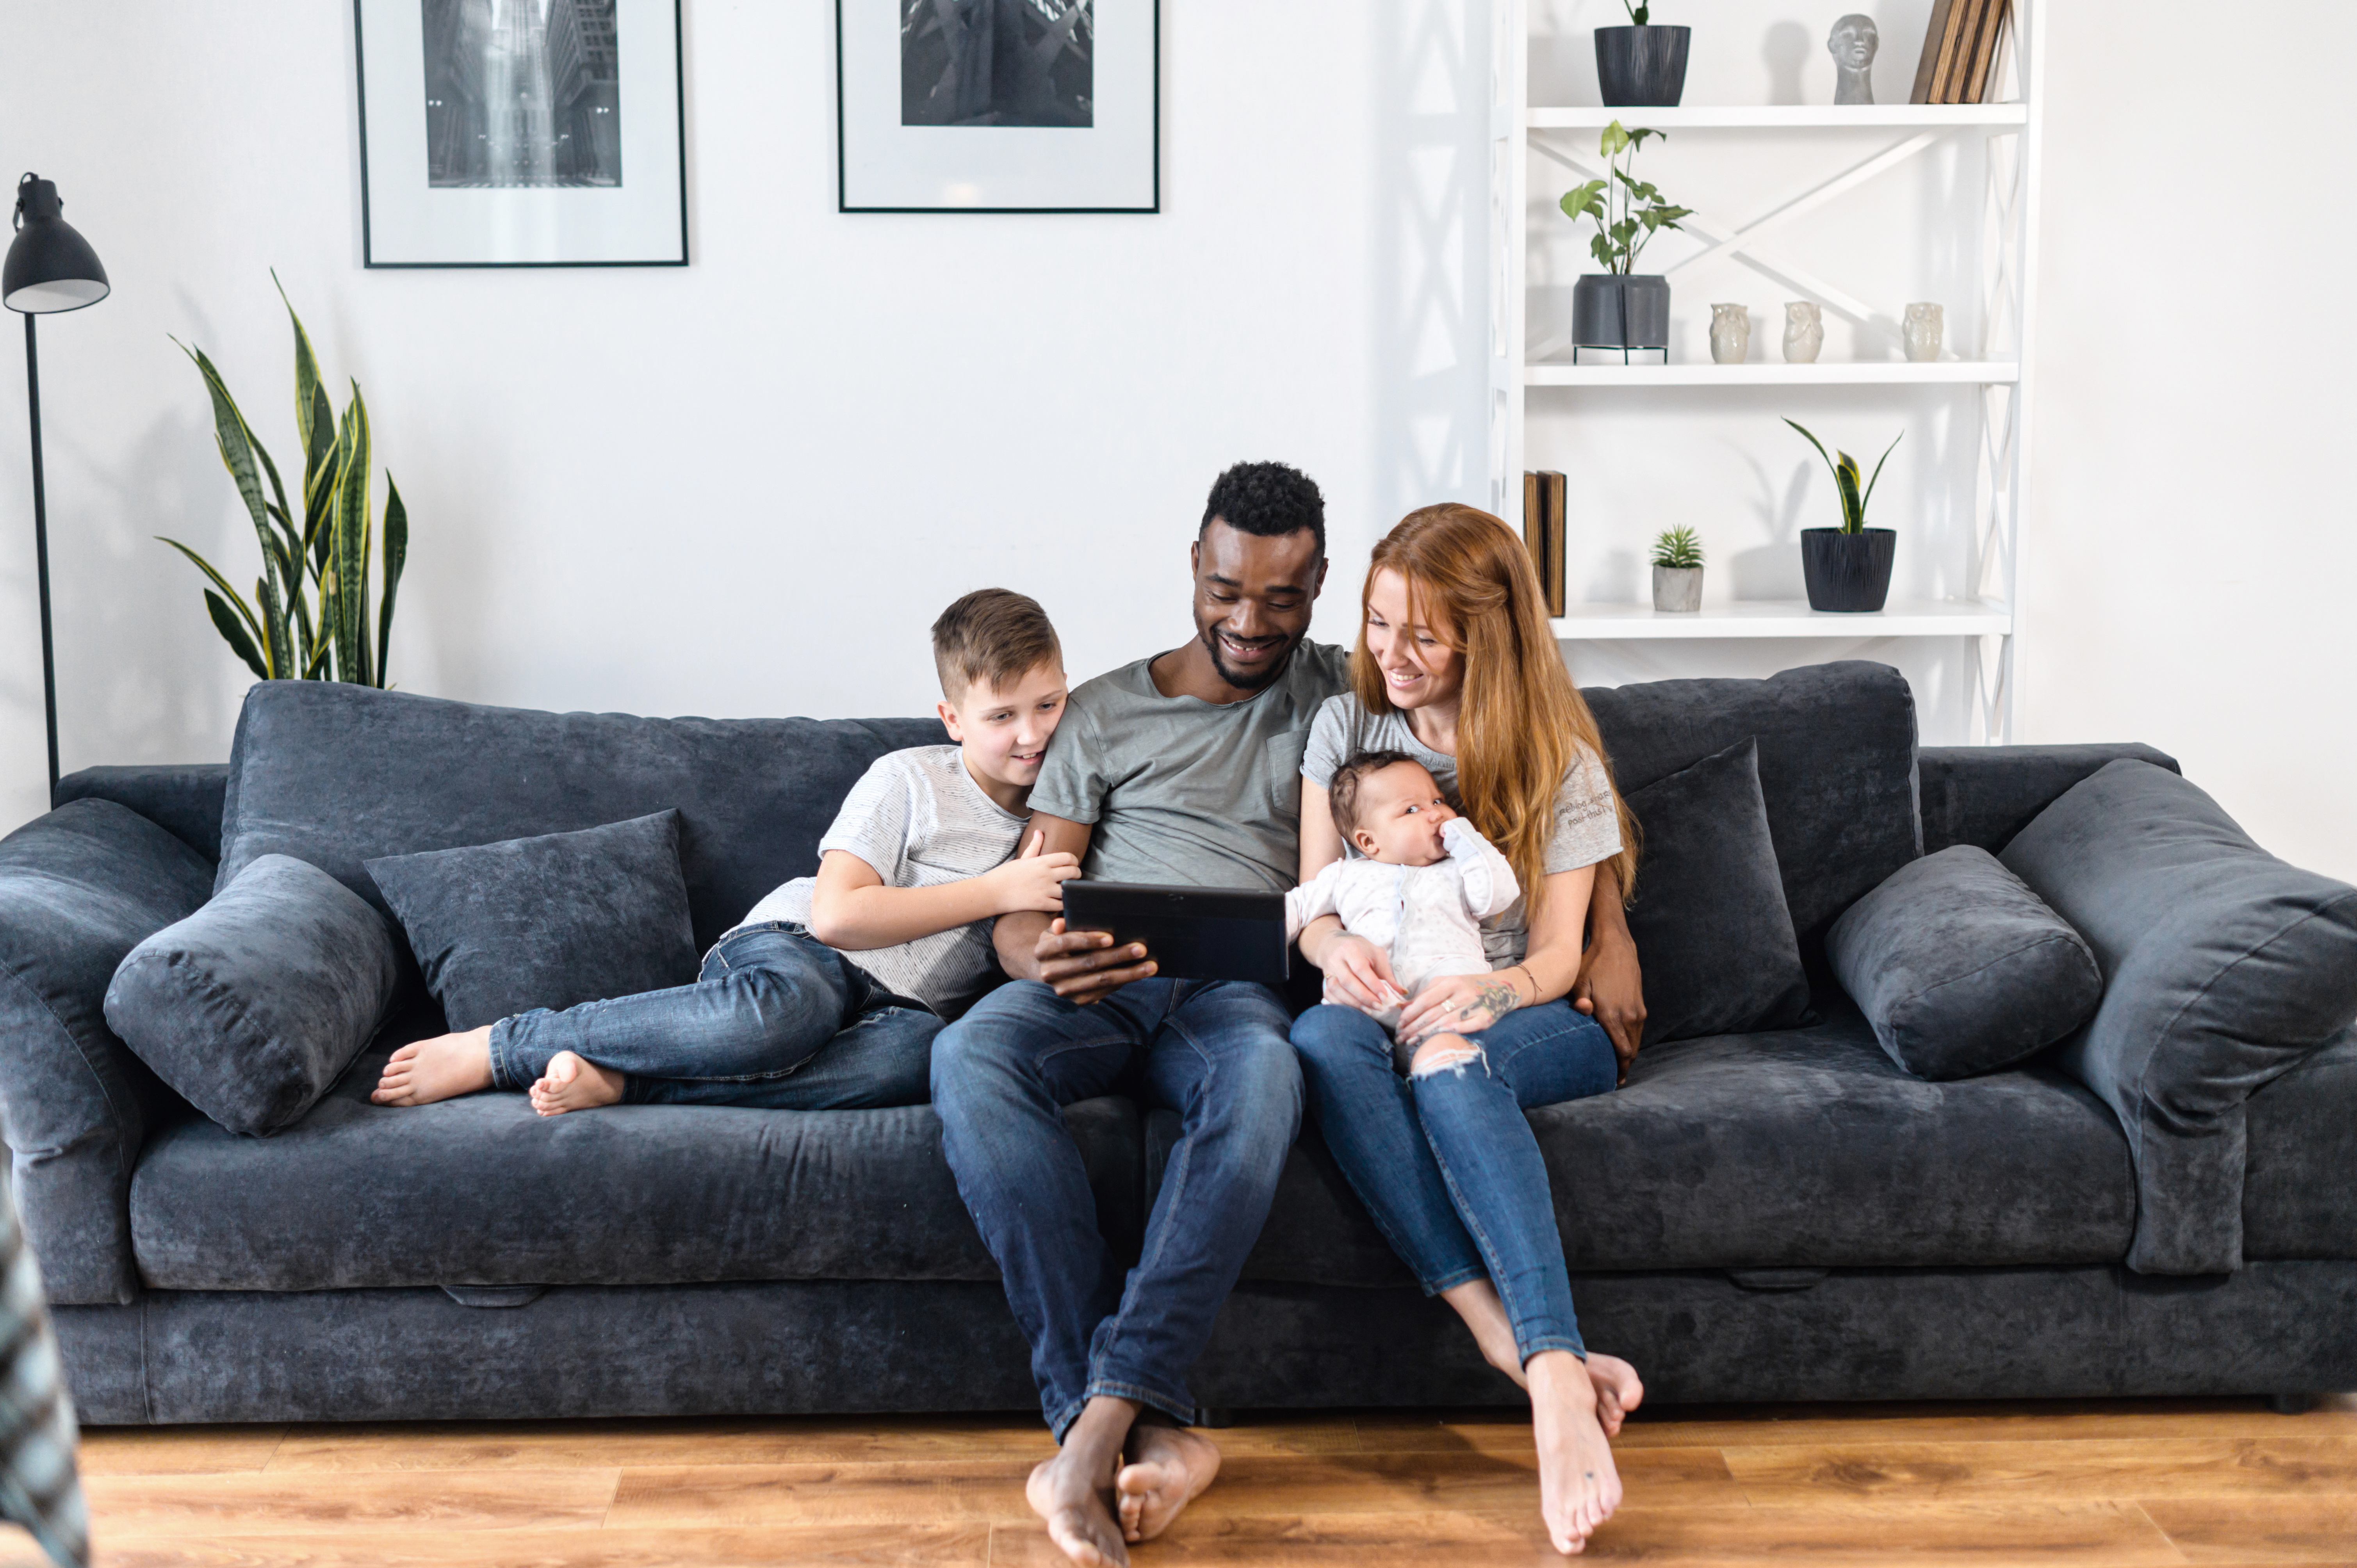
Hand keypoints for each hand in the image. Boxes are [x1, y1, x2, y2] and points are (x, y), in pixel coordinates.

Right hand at [988, 831, 1082, 915]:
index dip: (1074, 861)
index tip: (1072, 865)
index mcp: (1041, 861)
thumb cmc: (1005, 874)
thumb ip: (1034, 846)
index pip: (1068, 857)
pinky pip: (1061, 905)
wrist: (992, 892)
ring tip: (1068, 890)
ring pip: (1070, 889)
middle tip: (1073, 878)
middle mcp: (1046, 874)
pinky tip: (1061, 902)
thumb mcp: (1022, 858)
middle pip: (1073, 872)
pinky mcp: (1041, 904)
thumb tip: (1039, 832)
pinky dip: (1064, 904)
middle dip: (1076, 875)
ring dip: (1071, 890)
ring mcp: (1044, 890)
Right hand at [1033, 918, 1154, 1005]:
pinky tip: (1139, 974)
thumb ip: (1061, 926)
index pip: (1065, 943)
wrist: (1046, 970)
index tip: (1111, 937)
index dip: (1088, 940)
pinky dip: (1123, 982)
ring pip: (1100, 981)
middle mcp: (1049, 973)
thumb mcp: (1055, 932)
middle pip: (1088, 963)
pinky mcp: (1077, 1001)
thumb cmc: (1058, 943)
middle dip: (1117, 955)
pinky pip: (1104, 991)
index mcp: (1042, 950)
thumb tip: (1060, 922)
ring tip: (1150, 966)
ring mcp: (1063, 990)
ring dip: (1128, 973)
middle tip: (1141, 948)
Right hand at [1311, 933, 1402, 1013]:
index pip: (1360, 969)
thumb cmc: (1360, 949)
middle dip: (1364, 997)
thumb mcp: (1376, 954)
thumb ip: (1387, 973)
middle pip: (1348, 981)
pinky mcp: (1323, 981)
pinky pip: (1329, 996)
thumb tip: (1401, 992)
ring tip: (1369, 1010)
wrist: (1333, 944)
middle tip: (1379, 1006)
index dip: (1372, 984)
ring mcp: (1327, 971)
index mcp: (1351, 949)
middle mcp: (1336, 959)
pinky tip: (1356, 1010)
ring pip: (1336, 990)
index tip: (1385, 997)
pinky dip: (1342, 1005)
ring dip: (1353, 1003)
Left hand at [1398, 971, 1523, 1046]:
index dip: (1410, 1014)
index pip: (1425, 1000)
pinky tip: (1438, 1040)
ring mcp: (1475, 1005)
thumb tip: (1403, 1007)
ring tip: (1411, 1043)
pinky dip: (1452, 1033)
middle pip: (1433, 1014)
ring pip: (1445, 1023)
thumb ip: (1426, 993)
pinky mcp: (1487, 1017)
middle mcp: (1462, 993)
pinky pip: (1467, 1027)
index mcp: (1451, 982)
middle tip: (1401, 1038)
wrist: (1502, 987)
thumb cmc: (1468, 986)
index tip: (1399, 1025)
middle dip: (1414, 1028)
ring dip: (1426, 1035)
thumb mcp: (1448, 983)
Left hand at [1573, 928, 1645, 1082]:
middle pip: (1631, 1051)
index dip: (1619, 1069)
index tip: (1613, 1082)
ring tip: (1619, 1065)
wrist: (1615, 946)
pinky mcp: (1640, 1004)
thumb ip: (1579, 1001)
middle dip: (1624, 1066)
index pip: (1622, 1052)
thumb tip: (1583, 1011)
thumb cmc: (1591, 964)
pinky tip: (1623, 1044)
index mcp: (1612, 1015)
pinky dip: (1632, 1040)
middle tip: (1615, 1079)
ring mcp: (1637, 1010)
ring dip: (1629, 1054)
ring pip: (1636, 1041)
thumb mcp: (1579, 981)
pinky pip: (1638, 1030)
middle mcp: (1628, 1016)